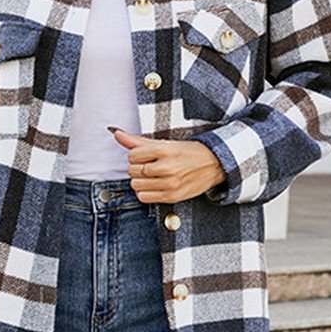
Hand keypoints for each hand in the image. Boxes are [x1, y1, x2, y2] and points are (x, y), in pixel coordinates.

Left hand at [109, 127, 225, 202]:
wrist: (214, 165)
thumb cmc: (188, 152)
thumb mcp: (165, 143)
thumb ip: (138, 141)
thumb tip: (116, 133)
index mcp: (165, 150)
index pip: (132, 156)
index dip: (136, 156)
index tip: (145, 156)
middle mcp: (167, 168)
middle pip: (132, 171)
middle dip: (137, 168)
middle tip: (150, 166)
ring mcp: (170, 184)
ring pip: (136, 185)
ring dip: (140, 181)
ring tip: (152, 176)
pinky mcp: (172, 197)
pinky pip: (144, 198)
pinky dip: (145, 192)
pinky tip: (154, 186)